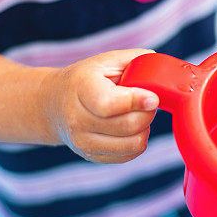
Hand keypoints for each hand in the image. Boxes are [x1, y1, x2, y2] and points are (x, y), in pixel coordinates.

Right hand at [41, 49, 159, 163]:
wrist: (54, 104)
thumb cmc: (87, 78)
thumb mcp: (106, 61)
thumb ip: (136, 60)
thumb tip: (162, 70)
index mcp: (81, 88)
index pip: (109, 104)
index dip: (136, 101)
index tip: (153, 98)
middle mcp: (77, 118)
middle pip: (127, 125)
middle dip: (147, 114)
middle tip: (148, 103)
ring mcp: (82, 141)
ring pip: (131, 144)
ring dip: (144, 129)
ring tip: (140, 115)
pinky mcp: (91, 155)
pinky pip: (127, 156)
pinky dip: (137, 143)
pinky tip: (132, 129)